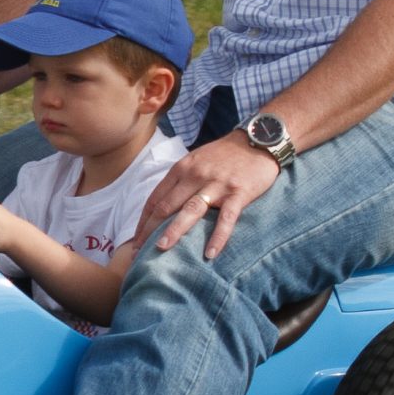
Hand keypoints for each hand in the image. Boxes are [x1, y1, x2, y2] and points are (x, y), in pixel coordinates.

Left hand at [139, 131, 280, 258]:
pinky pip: (226, 218)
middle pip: (166, 206)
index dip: (143, 221)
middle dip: (150, 230)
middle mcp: (195, 176)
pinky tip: (210, 254)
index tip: (135, 241)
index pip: (156, 198)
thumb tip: (164, 206)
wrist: (258, 140)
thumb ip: (181, 180)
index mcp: (182, 168)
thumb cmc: (225, 154)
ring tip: (161, 249)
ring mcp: (216, 184)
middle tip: (139, 253)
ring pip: (190, 211)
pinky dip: (217, 237)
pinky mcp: (238, 192)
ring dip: (174, 231)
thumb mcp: (197, 160)